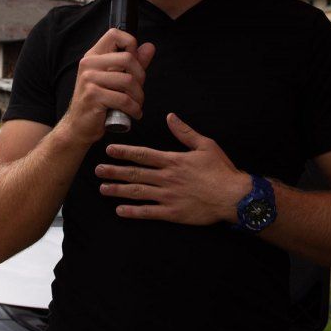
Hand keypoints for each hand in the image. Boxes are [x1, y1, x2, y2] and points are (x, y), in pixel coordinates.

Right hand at [60, 28, 154, 145]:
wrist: (78, 126)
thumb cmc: (98, 102)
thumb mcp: (115, 79)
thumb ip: (133, 63)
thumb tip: (150, 47)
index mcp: (93, 56)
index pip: (115, 34)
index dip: (131, 44)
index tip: (134, 63)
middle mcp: (89, 64)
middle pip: (128, 58)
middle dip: (141, 77)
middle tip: (138, 91)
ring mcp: (89, 79)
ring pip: (128, 81)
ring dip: (139, 96)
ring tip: (137, 105)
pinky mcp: (93, 96)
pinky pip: (124, 100)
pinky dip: (134, 109)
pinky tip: (134, 114)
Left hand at [95, 113, 249, 224]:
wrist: (234, 196)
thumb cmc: (221, 170)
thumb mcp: (205, 145)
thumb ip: (185, 132)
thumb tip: (170, 117)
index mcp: (173, 160)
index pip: (143, 155)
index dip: (124, 152)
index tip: (109, 150)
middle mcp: (166, 178)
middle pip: (135, 173)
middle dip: (114, 171)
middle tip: (97, 170)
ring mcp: (168, 196)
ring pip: (137, 192)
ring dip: (118, 190)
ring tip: (103, 188)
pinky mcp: (172, 213)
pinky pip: (148, 213)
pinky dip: (133, 212)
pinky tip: (120, 211)